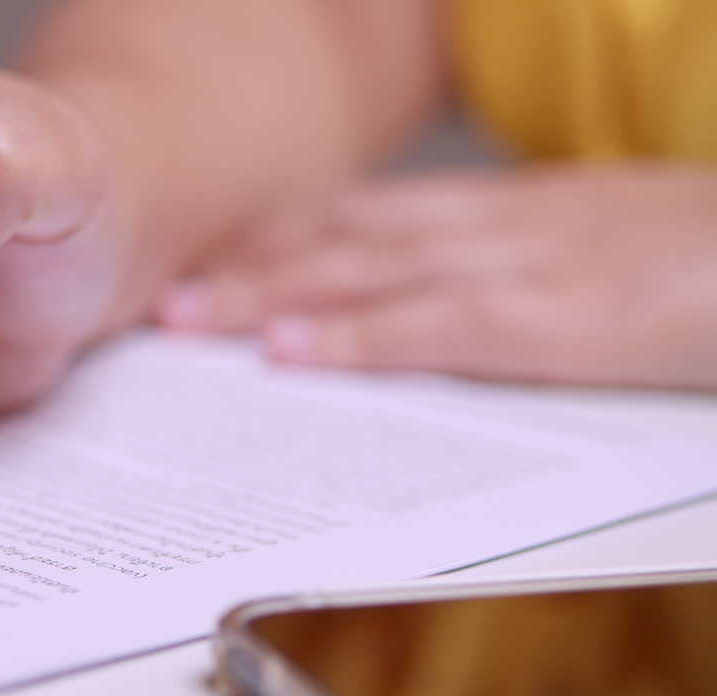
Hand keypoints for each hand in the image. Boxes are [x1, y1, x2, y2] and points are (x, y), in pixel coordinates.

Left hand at [156, 169, 716, 389]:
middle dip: (248, 266)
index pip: (362, 215)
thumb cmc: (698, 256)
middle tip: (168, 297)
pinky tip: (294, 350)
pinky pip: (440, 324)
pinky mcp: (562, 315)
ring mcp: (524, 261)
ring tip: (191, 321)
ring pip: (368, 269)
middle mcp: (494, 221)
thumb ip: (498, 269)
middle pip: (343, 235)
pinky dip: (358, 337)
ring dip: (271, 294)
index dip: (277, 239)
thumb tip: (415, 304)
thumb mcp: (585, 248)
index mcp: (499, 209)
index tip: (210, 263)